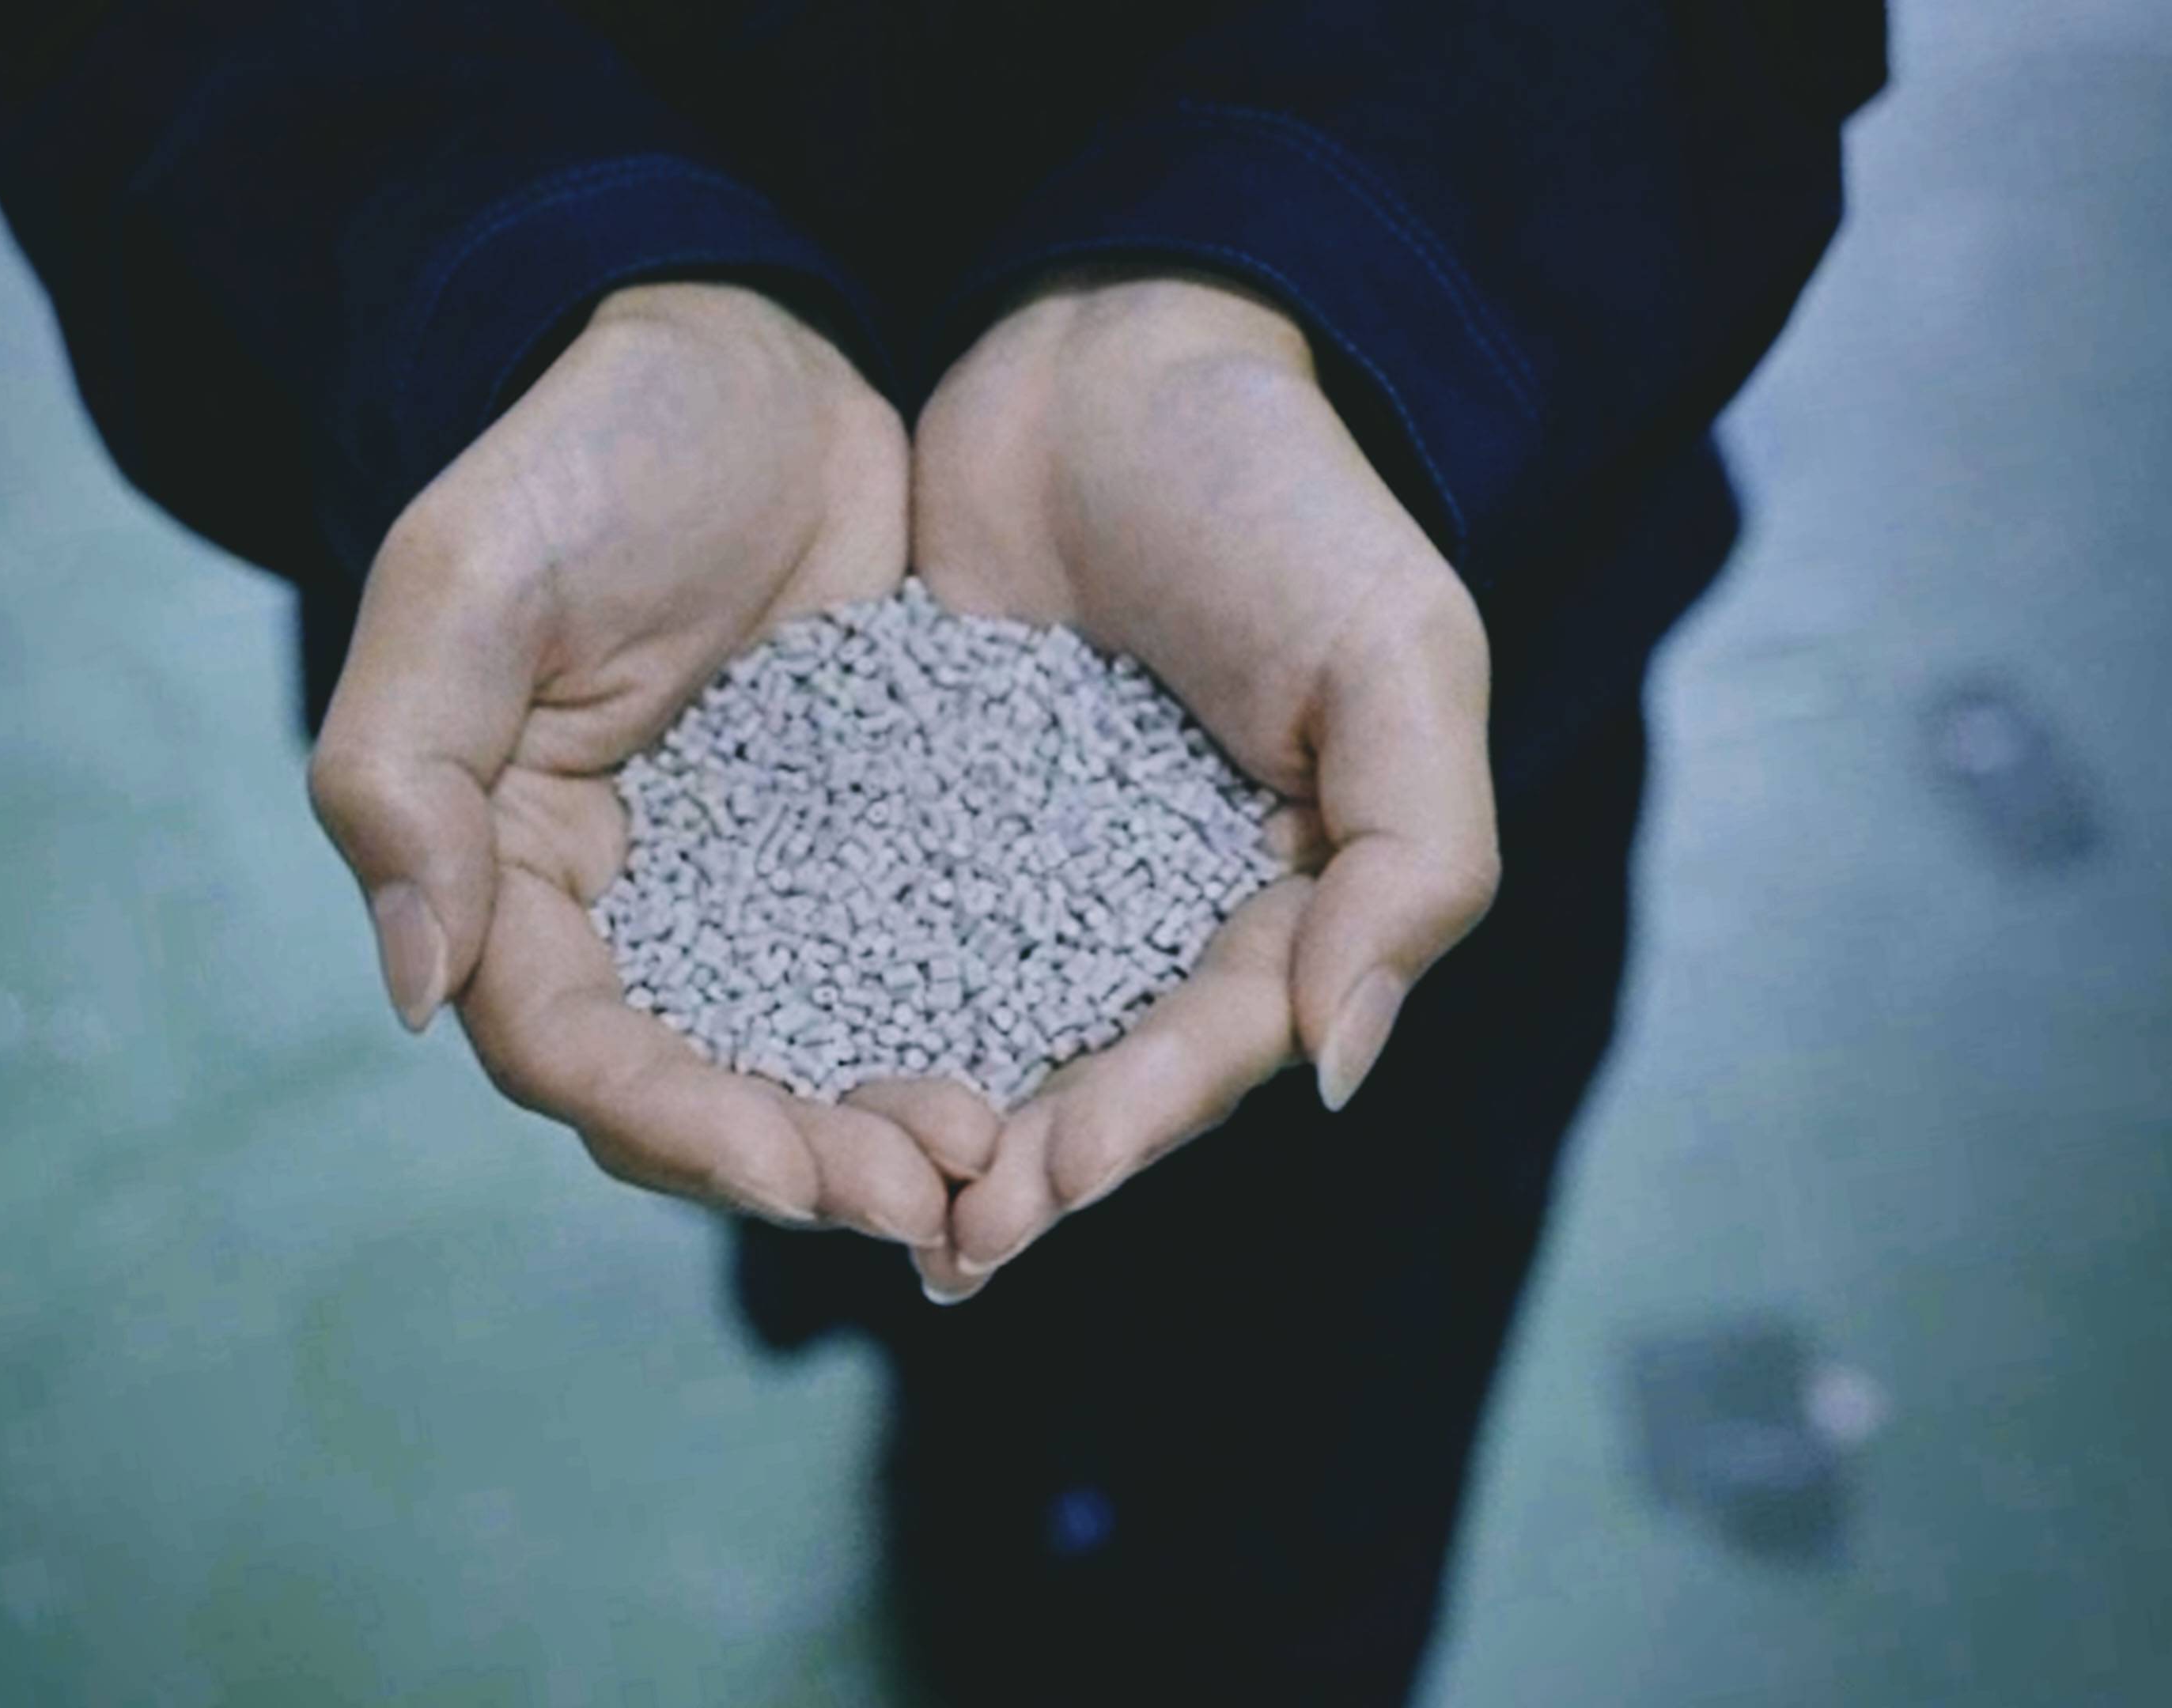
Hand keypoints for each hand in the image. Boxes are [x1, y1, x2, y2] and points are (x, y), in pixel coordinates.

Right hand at [308, 283, 992, 1244]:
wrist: (748, 354)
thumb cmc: (589, 447)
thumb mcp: (471, 580)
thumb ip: (407, 777)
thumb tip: (416, 990)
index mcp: (507, 870)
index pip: (568, 1045)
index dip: (671, 1123)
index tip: (789, 1169)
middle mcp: (624, 912)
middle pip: (693, 1089)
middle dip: (795, 1160)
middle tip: (922, 1196)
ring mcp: (747, 894)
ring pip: (801, 1059)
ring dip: (877, 1131)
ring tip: (986, 1157)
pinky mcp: (858, 858)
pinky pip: (900, 976)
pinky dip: (952, 1036)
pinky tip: (1033, 1073)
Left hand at [904, 272, 1500, 1300]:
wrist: (1116, 343)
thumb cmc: (1283, 491)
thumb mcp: (1396, 654)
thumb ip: (1411, 861)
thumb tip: (1340, 1065)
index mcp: (1280, 900)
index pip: (1208, 1045)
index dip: (1132, 1126)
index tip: (1042, 1190)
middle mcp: (1147, 910)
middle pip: (1082, 1072)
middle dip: (1011, 1165)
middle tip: (929, 1242)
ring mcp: (1025, 865)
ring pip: (970, 1024)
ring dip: (911, 1115)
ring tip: (835, 1187)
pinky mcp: (916, 805)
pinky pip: (870, 920)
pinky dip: (828, 997)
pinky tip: (759, 1061)